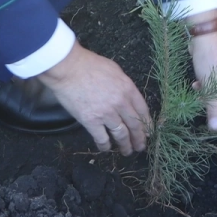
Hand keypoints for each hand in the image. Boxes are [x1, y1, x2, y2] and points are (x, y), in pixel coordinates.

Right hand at [38, 44, 152, 155]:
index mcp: (128, 89)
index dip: (147, 124)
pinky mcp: (91, 121)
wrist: (68, 68)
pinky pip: (102, 138)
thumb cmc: (89, 64)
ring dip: (125, 145)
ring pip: (121, 135)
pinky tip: (106, 148)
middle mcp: (120, 103)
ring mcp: (106, 113)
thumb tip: (126, 97)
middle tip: (140, 147)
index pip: (143, 111)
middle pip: (135, 125)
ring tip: (127, 151)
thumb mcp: (114, 70)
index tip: (149, 132)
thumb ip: (123, 85)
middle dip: (139, 139)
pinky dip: (105, 146)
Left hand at [187, 23, 216, 130]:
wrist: (204, 34)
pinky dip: (211, 84)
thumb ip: (214, 108)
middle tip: (203, 107)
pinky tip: (198, 84)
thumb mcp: (212, 86)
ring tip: (198, 94)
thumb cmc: (211, 60)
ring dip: (211, 94)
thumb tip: (214, 127)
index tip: (215, 123)